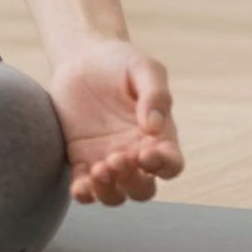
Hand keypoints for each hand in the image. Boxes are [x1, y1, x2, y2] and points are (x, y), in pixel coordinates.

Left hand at [46, 37, 185, 205]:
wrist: (81, 56)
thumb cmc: (120, 61)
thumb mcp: (144, 67)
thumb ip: (155, 94)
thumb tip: (155, 127)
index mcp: (158, 136)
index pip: (171, 164)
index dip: (163, 167)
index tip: (145, 154)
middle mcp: (135, 154)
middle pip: (143, 189)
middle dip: (133, 182)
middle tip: (117, 159)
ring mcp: (107, 159)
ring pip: (116, 194)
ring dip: (109, 191)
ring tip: (99, 169)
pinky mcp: (80, 158)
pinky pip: (84, 187)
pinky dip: (84, 194)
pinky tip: (80, 187)